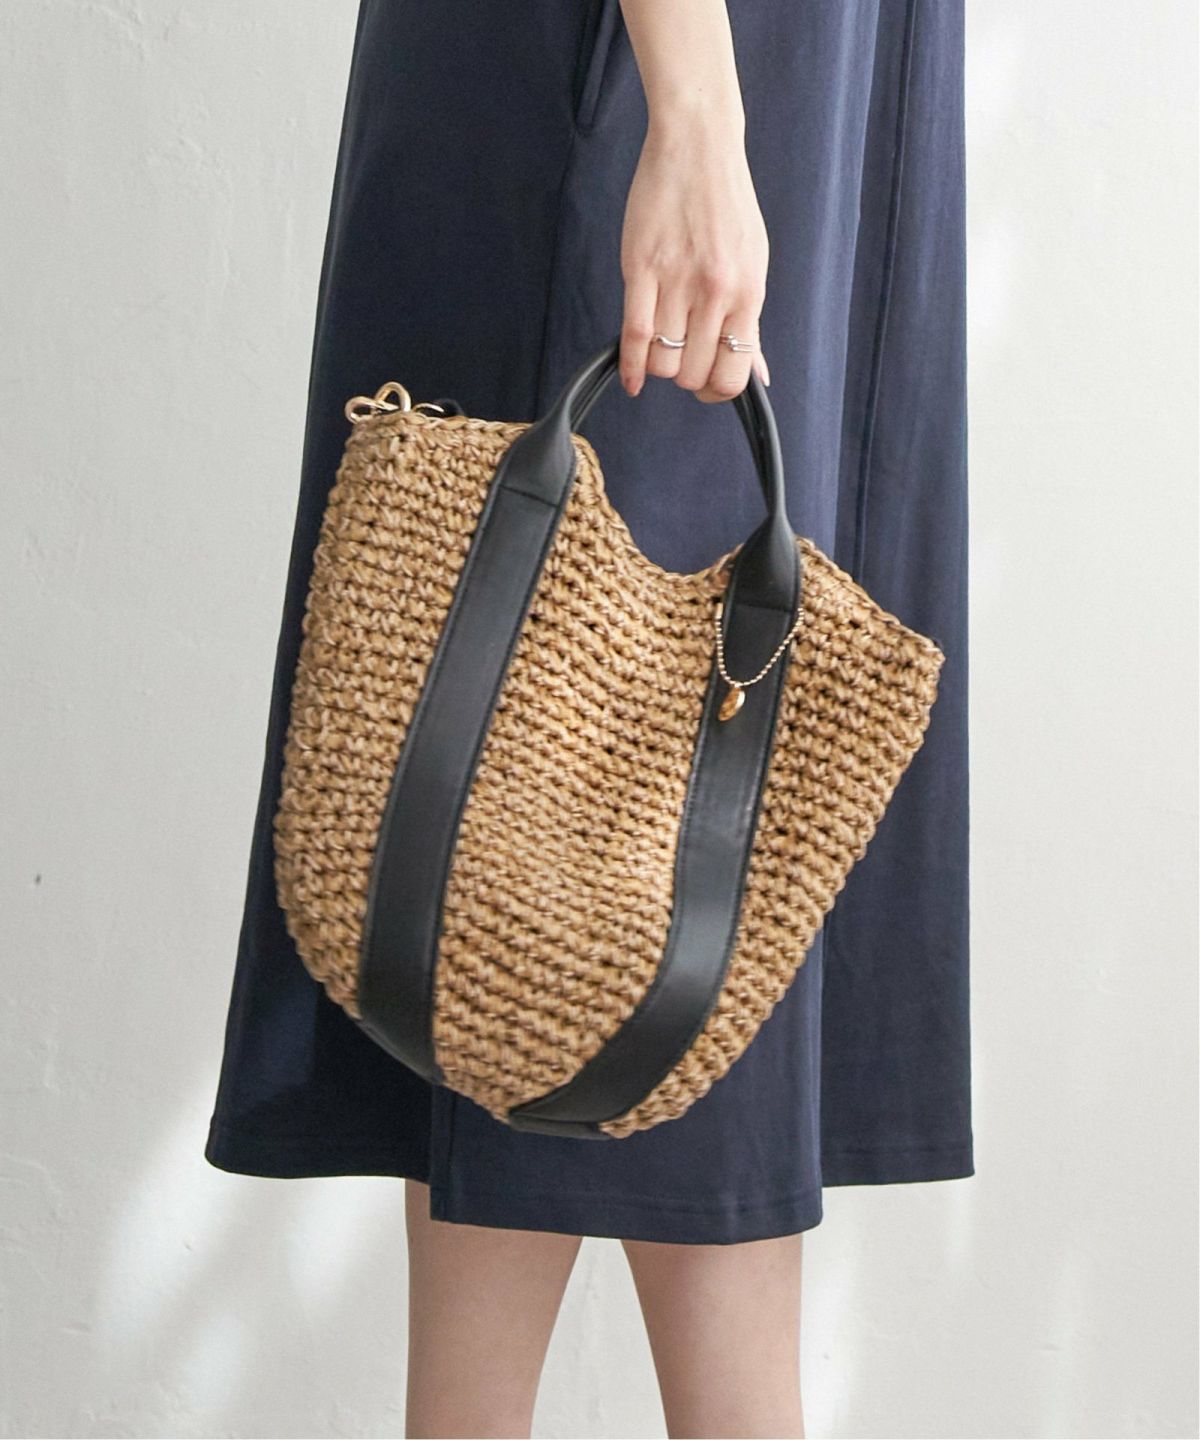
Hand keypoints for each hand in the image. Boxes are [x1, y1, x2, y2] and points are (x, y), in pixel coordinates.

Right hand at [618, 117, 770, 402]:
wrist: (699, 145)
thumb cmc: (726, 204)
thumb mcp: (753, 264)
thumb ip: (751, 324)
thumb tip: (759, 376)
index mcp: (748, 293)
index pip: (732, 374)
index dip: (716, 391)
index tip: (706, 384)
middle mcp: (715, 292)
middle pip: (693, 373)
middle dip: (686, 376)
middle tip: (682, 359)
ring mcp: (676, 281)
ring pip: (663, 361)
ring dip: (659, 366)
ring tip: (661, 347)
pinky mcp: (641, 269)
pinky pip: (634, 336)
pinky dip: (631, 368)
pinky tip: (632, 380)